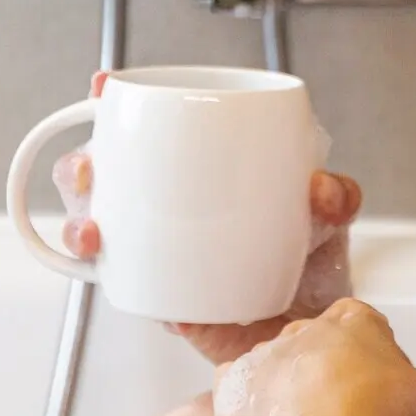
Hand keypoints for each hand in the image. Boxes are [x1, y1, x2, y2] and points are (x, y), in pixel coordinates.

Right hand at [51, 71, 362, 363]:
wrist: (311, 327)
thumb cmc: (310, 257)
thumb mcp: (330, 215)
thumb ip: (336, 196)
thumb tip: (318, 187)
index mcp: (198, 163)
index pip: (144, 122)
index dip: (112, 101)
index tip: (102, 88)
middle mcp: (164, 201)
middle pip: (99, 172)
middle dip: (78, 166)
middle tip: (90, 170)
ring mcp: (153, 249)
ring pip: (93, 228)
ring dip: (79, 225)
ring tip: (95, 232)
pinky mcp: (158, 297)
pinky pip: (122, 289)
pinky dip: (124, 289)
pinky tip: (154, 294)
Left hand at [212, 301, 415, 415]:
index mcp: (354, 319)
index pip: (369, 332)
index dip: (382, 369)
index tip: (389, 403)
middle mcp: (303, 328)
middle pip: (323, 350)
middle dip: (336, 380)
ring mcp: (263, 357)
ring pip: (282, 374)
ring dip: (294, 399)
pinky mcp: (230, 391)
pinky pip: (242, 399)